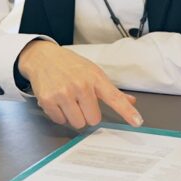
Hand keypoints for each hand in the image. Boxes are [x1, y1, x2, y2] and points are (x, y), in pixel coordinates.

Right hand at [18, 39, 141, 129]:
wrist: (43, 57)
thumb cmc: (71, 65)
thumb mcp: (93, 72)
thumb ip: (111, 90)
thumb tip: (131, 101)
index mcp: (95, 78)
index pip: (115, 97)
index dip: (127, 112)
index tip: (137, 122)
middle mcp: (81, 85)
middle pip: (93, 119)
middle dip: (88, 114)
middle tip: (81, 102)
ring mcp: (64, 93)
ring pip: (77, 123)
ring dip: (74, 116)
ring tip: (69, 101)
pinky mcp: (48, 100)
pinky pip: (60, 121)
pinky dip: (60, 115)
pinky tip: (58, 101)